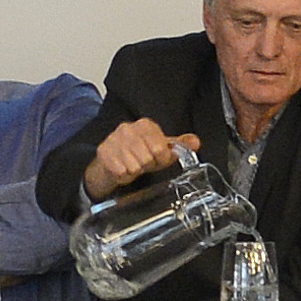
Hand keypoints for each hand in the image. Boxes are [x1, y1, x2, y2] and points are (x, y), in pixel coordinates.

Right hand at [84, 119, 204, 196]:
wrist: (110, 163)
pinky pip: (122, 172)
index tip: (155, 158)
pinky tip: (122, 169)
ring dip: (135, 171)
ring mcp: (114, 140)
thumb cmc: (137, 155)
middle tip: (142, 163)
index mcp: (145, 125)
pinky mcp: (104, 153)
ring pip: (135, 166)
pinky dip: (124, 176)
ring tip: (132, 166)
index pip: (161, 148)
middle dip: (147, 166)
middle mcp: (128, 128)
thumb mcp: (160, 149)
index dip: (160, 158)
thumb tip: (195, 142)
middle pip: (148, 159)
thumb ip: (178, 145)